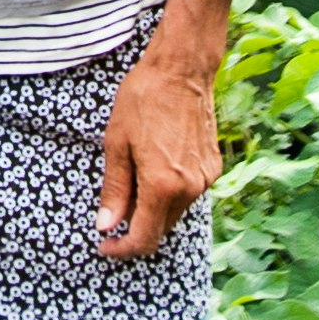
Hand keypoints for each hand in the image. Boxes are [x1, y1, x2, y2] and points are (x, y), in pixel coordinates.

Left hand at [95, 0, 234, 258]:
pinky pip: (188, 194)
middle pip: (161, 230)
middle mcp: (189, 189)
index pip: (144, 238)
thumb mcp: (116, 144)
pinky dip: (170, 193)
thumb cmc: (144, 100)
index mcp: (162, 185)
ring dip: (153, 210)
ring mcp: (205, 179)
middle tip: (112, 217)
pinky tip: (154, 168)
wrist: (182, 70)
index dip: (122, 250)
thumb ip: (114, 190)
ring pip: (175, 213)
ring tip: (132, 181)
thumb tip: (107, 227)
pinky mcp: (213, 167)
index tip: (105, 246)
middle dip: (136, 230)